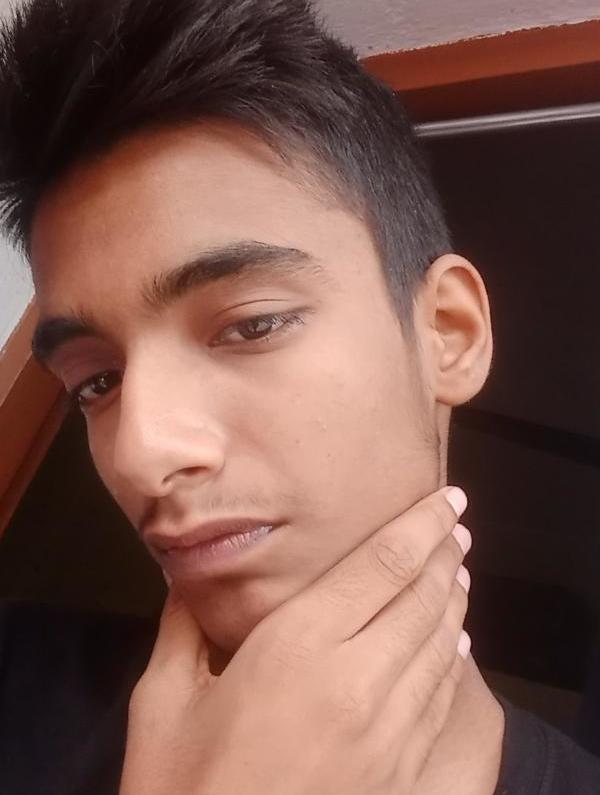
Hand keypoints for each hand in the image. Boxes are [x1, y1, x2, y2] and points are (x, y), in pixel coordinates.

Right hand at [119, 487, 471, 794]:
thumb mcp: (162, 701)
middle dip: (445, 555)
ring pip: (441, 647)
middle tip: (455, 526)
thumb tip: (186, 577)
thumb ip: (181, 626)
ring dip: (454, 602)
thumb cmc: (182, 788)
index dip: (421, 526)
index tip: (446, 500)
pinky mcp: (400, 773)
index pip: (381, 566)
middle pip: (421, 599)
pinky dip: (455, 661)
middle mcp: (355, 679)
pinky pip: (442, 701)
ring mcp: (388, 732)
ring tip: (458, 572)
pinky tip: (457, 644)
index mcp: (297, 647)